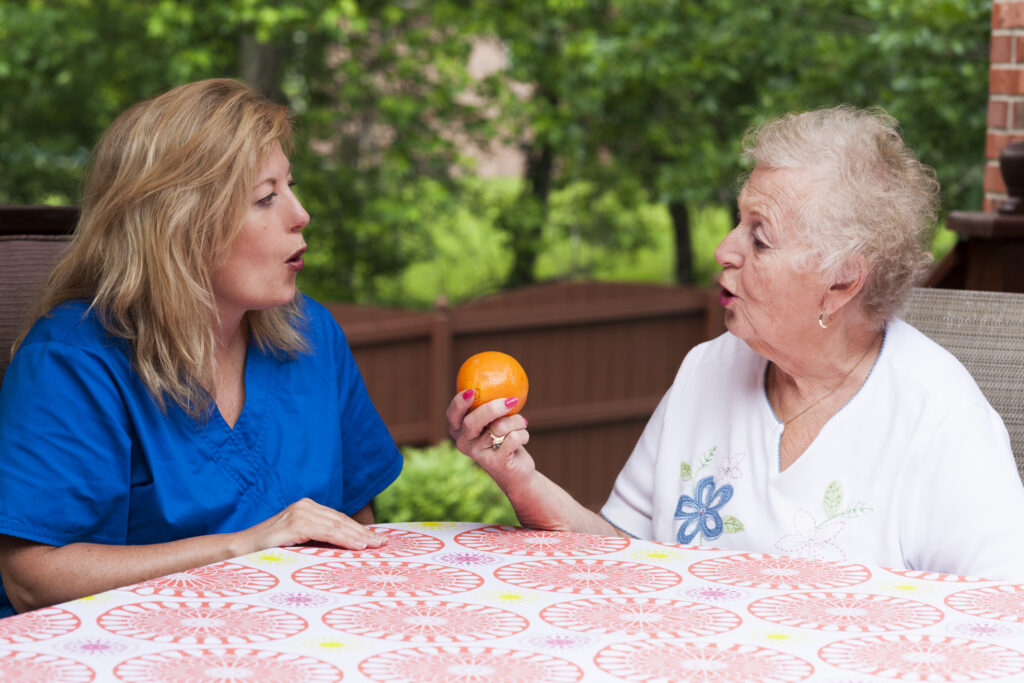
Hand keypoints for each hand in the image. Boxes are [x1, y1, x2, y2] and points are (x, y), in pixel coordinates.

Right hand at [233, 498, 385, 555]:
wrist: (237, 550)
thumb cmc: (268, 551)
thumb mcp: (297, 543)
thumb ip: (316, 541)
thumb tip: (344, 551)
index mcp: (307, 509)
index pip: (339, 519)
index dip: (359, 530)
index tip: (378, 540)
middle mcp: (305, 506)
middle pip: (341, 521)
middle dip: (364, 533)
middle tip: (384, 544)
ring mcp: (299, 513)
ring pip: (337, 525)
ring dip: (359, 536)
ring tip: (375, 546)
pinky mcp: (294, 524)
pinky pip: (325, 531)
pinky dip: (343, 538)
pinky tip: (357, 545)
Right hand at [447, 389, 531, 483]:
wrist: (515, 471)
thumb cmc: (504, 438)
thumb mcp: (494, 421)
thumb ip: (490, 405)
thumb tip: (501, 376)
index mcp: (459, 430)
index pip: (452, 415)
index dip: (459, 403)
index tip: (471, 391)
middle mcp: (464, 443)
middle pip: (473, 421)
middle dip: (493, 408)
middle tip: (511, 400)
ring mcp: (478, 454)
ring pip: (499, 427)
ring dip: (517, 421)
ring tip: (522, 423)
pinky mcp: (495, 463)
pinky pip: (513, 438)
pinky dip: (524, 434)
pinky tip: (524, 438)